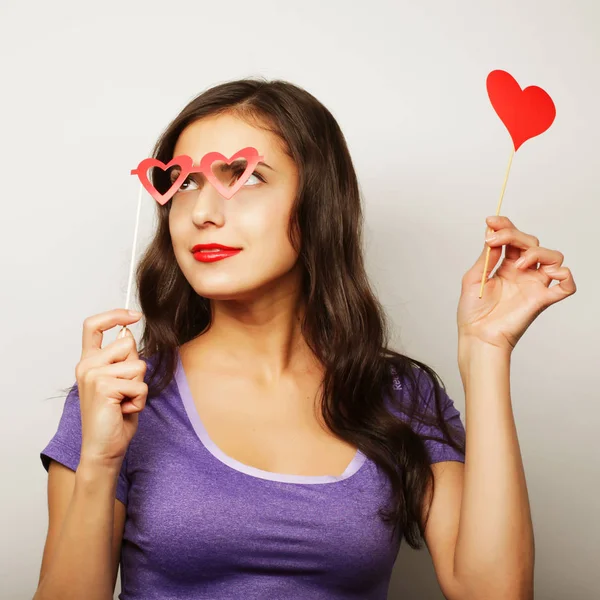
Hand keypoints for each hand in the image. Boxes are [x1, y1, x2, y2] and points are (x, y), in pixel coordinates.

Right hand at [77, 308, 147, 468]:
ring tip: (124, 402)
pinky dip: (139, 400)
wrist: (104, 448)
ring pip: (138, 365)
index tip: (134, 314)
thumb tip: (127, 333)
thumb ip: (123, 359)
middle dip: (136, 368)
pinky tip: (124, 410)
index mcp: (89, 361)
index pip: (93, 326)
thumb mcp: (121, 381)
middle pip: (127, 344)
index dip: (114, 315)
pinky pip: (139, 384)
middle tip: (125, 391)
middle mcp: (86, 365)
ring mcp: (93, 375)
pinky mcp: (103, 386)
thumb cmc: (115, 417)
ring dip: (139, 387)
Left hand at [457, 215, 575, 352]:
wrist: (477, 336)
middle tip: (494, 240)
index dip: (505, 226)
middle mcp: (523, 272)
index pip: (513, 238)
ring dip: (536, 252)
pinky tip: (546, 274)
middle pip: (531, 242)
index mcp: (505, 265)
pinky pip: (566, 285)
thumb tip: (493, 234)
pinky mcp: (542, 299)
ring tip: (518, 263)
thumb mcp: (473, 278)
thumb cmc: (473, 312)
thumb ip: (486, 257)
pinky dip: (564, 275)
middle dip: (513, 234)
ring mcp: (534, 284)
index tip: (491, 221)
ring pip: (553, 256)